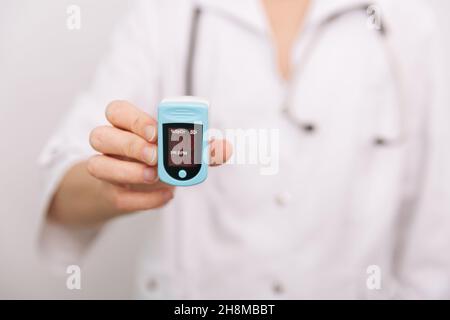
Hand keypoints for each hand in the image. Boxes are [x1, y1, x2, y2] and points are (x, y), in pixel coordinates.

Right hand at [87, 100, 231, 213]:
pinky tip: (166, 196)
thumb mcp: (178, 151)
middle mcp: (109, 145)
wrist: (132, 189)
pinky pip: (118, 197)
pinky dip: (144, 199)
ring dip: (128, 172)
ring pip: (97, 166)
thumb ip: (203, 149)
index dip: (133, 119)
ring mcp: (105, 170)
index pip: (116, 111)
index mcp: (125, 125)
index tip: (155, 131)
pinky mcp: (110, 194)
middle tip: (155, 156)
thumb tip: (225, 148)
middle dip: (129, 146)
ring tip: (154, 176)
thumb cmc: (156, 161)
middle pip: (100, 136)